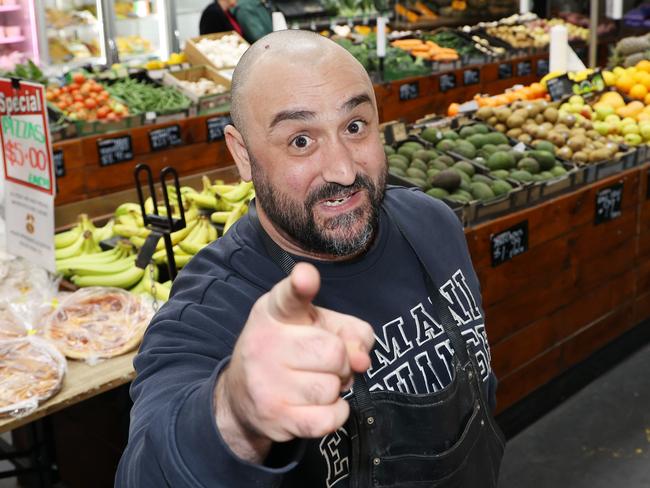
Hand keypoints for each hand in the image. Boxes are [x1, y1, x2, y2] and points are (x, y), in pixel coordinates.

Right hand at [216, 262, 374, 454]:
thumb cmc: (290, 351)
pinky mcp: (275, 417)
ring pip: (332, 388)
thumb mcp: (318, 326)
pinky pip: (328, 419)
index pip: (289, 296)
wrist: (242, 396)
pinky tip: (322, 405)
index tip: (306, 277)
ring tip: (316, 383)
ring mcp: (267, 382)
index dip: (301, 285)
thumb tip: (361, 360)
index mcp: (275, 312)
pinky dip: (336, 414)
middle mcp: (266, 343)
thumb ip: (351, 331)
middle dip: (341, 362)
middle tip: (324, 364)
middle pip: (334, 353)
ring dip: (335, 389)